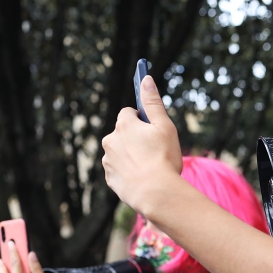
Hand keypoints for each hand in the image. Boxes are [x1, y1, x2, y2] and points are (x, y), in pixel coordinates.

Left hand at [101, 75, 182, 215]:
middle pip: (122, 133)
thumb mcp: (164, 126)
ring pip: (120, 152)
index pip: (128, 113)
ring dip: (131, 155)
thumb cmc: (163, 158)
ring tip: (150, 166)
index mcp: (124, 125)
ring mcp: (108, 160)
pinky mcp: (110, 178)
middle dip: (135, 138)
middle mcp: (110, 140)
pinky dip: (129, 171)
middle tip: (155, 149)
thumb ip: (153, 102)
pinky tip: (143, 177)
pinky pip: (119, 170)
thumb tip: (146, 79)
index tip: (151, 128)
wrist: (155, 193)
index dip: (141, 119)